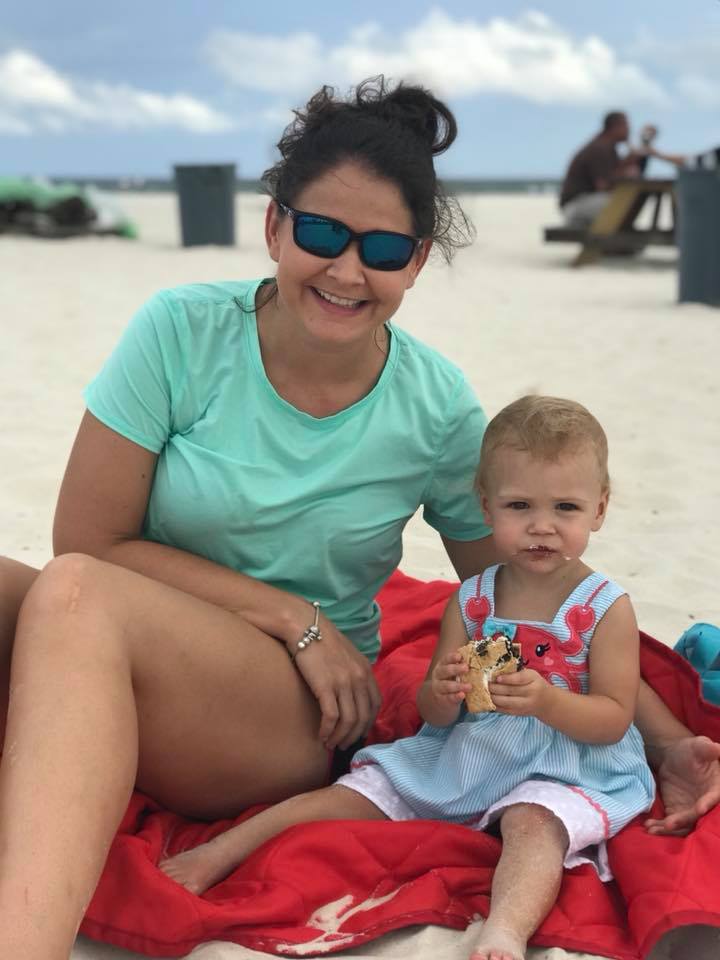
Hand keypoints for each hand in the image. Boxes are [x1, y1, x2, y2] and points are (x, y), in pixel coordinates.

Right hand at [291, 612, 381, 750]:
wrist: (305, 627)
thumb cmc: (323, 639)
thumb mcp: (348, 654)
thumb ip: (355, 672)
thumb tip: (353, 692)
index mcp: (366, 670)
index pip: (375, 704)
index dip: (368, 723)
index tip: (358, 732)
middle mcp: (359, 678)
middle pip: (363, 717)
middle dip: (354, 736)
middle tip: (343, 746)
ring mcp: (343, 682)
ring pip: (348, 721)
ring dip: (340, 737)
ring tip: (331, 744)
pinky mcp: (326, 686)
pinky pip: (331, 717)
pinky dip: (327, 731)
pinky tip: (321, 736)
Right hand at [431, 651, 471, 704]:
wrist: (442, 700)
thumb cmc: (453, 681)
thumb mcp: (455, 672)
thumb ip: (463, 665)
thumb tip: (479, 656)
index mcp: (442, 666)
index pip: (446, 659)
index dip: (452, 657)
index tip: (460, 656)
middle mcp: (438, 676)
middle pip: (445, 671)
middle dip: (455, 669)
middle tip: (466, 668)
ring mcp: (438, 688)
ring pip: (446, 685)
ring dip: (458, 685)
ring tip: (469, 686)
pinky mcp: (441, 699)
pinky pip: (448, 697)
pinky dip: (455, 696)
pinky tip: (462, 695)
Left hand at [488, 668, 551, 716]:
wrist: (547, 703)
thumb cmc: (535, 684)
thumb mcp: (531, 674)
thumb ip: (516, 673)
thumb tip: (495, 670)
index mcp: (533, 680)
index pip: (519, 679)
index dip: (507, 679)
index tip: (496, 678)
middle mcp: (530, 694)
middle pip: (510, 691)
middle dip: (495, 687)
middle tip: (484, 683)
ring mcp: (524, 705)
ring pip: (506, 702)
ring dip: (492, 697)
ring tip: (484, 691)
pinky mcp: (518, 713)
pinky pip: (504, 710)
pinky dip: (494, 705)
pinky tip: (487, 700)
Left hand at [645, 736, 719, 835]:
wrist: (674, 759)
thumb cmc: (690, 751)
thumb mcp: (698, 746)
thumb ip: (706, 748)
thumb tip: (716, 748)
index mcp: (715, 788)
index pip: (714, 797)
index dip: (707, 803)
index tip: (699, 809)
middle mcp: (705, 803)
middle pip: (697, 817)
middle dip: (684, 821)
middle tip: (669, 823)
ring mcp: (691, 810)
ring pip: (684, 825)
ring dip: (669, 829)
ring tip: (653, 828)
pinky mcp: (677, 813)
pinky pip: (671, 824)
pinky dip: (661, 827)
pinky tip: (649, 826)